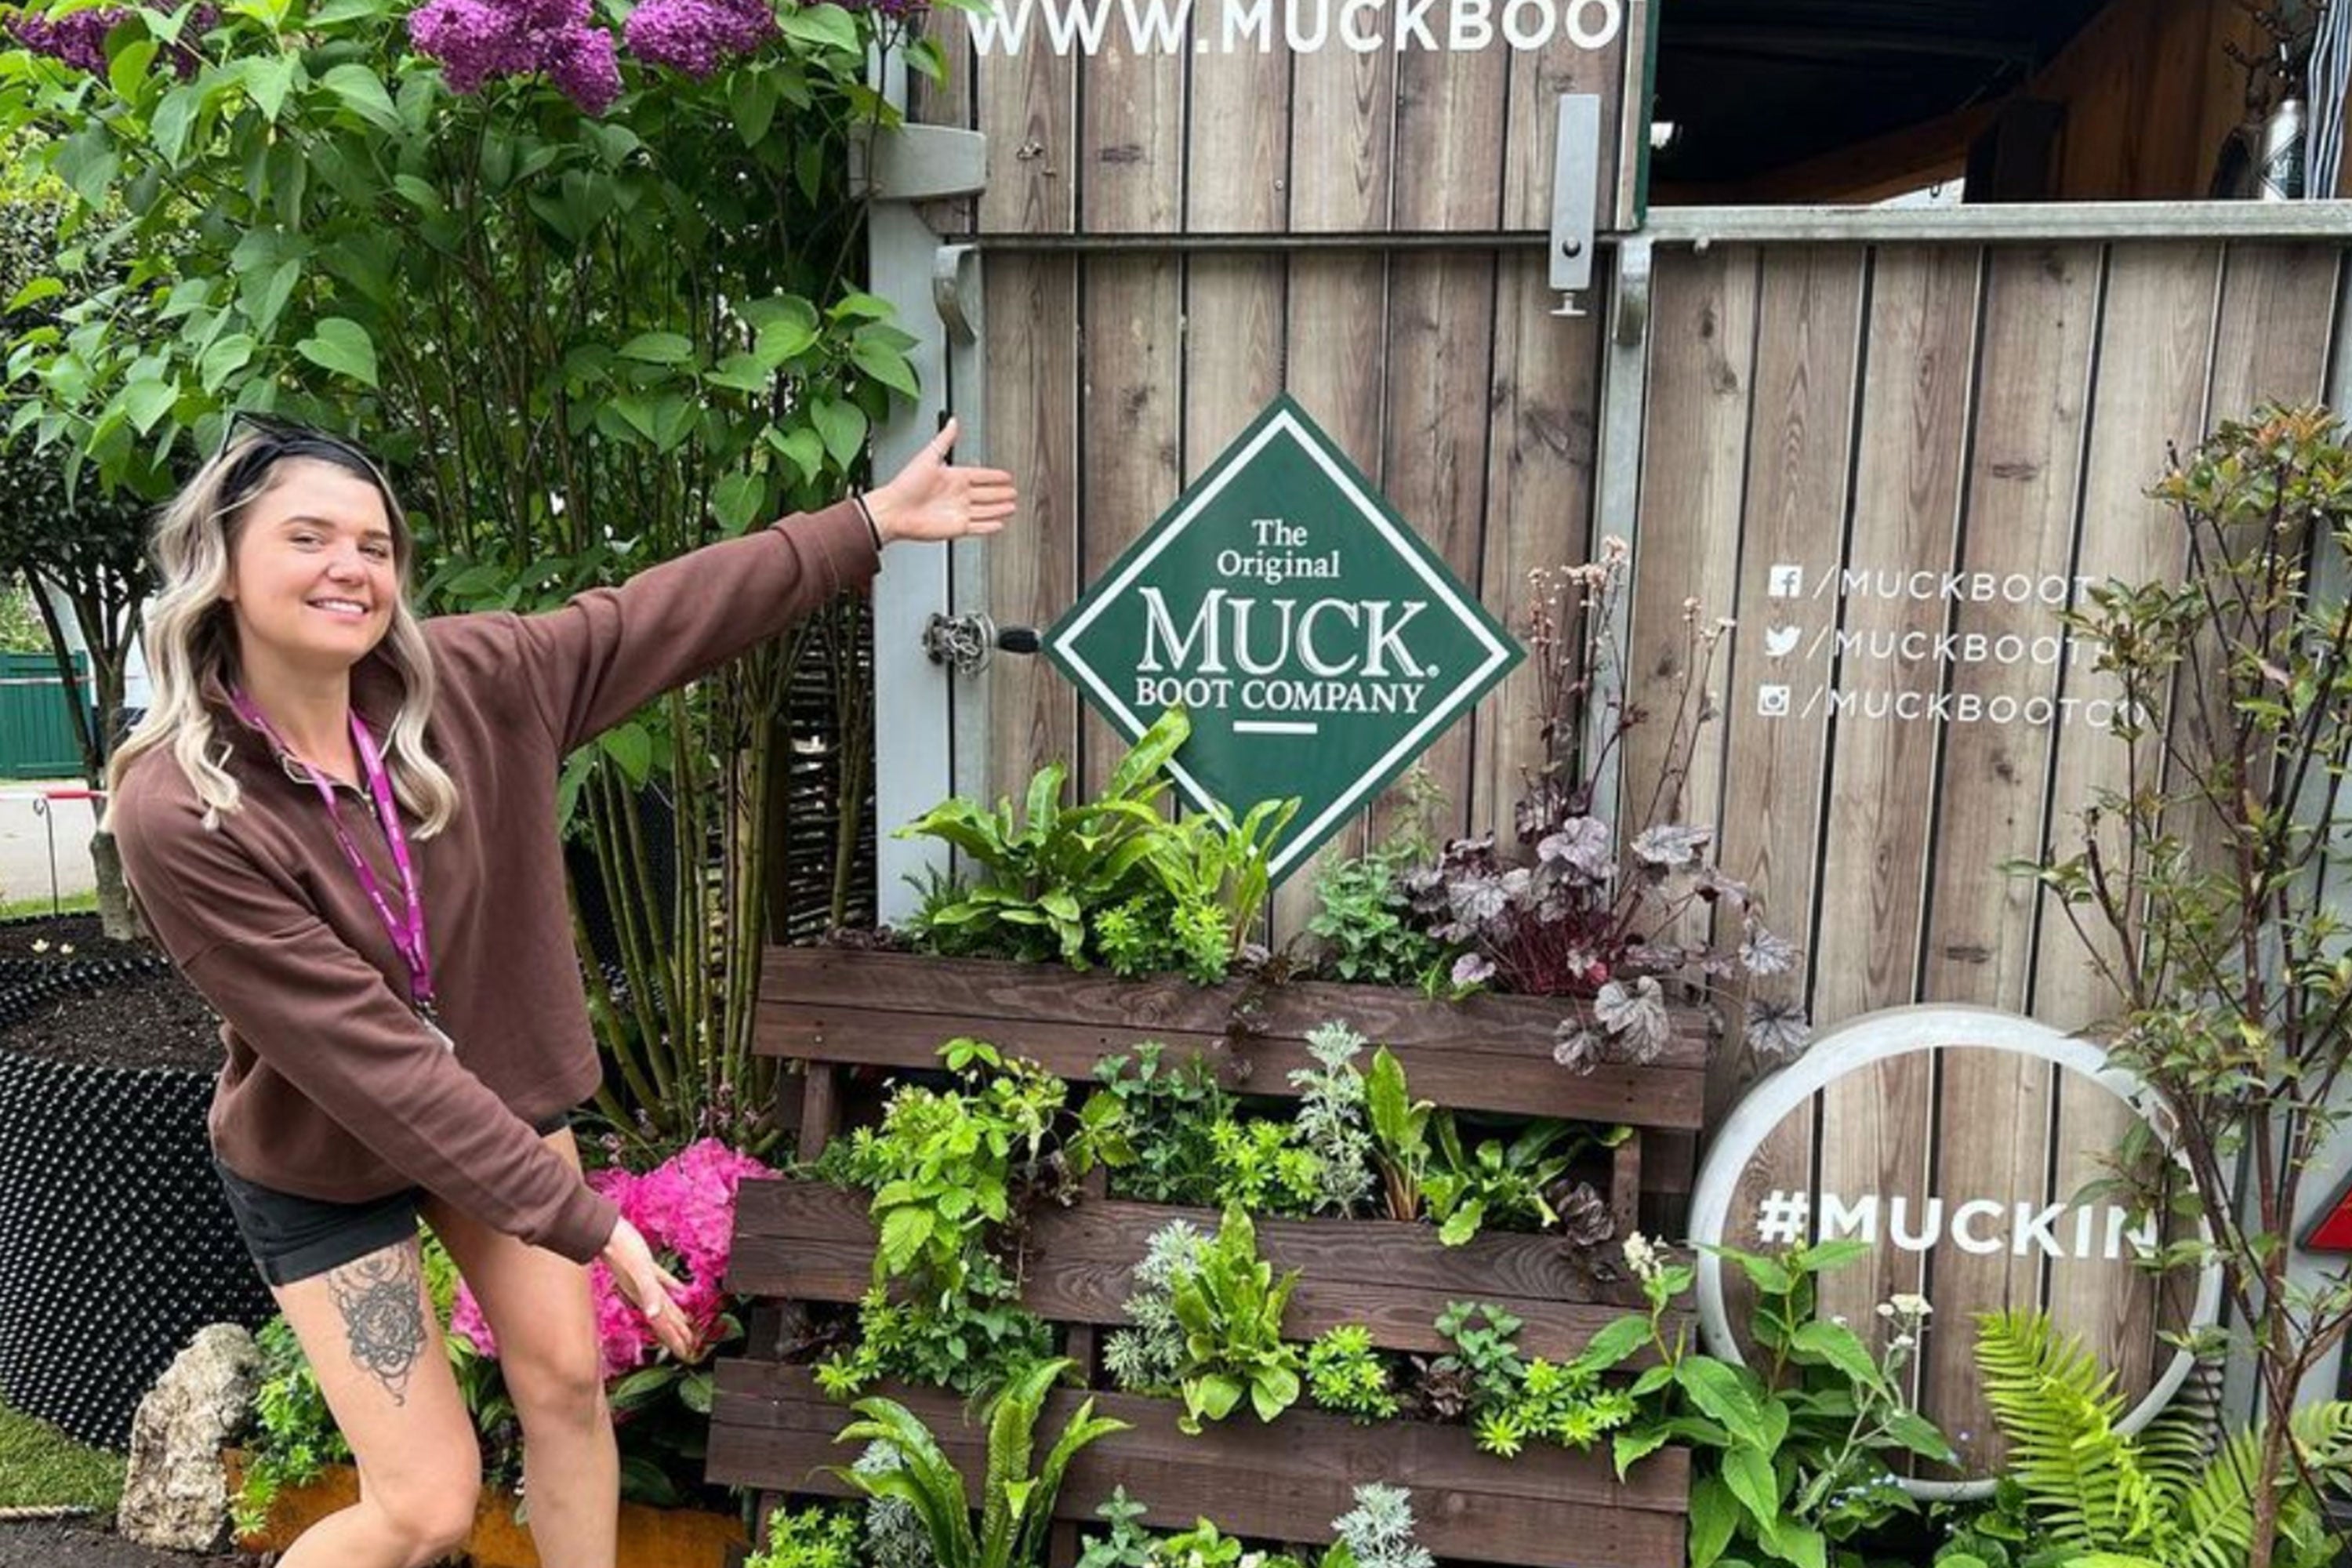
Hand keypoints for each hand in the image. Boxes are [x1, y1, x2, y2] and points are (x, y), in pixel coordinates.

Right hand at [600, 1216, 700, 1361]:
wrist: (603, 1231)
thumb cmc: (621, 1248)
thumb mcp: (639, 1270)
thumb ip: (648, 1293)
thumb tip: (654, 1315)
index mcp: (644, 1296)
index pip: (663, 1324)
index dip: (675, 1339)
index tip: (685, 1353)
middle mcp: (643, 1293)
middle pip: (664, 1319)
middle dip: (676, 1334)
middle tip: (688, 1348)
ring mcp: (643, 1280)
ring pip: (663, 1303)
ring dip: (675, 1316)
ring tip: (685, 1326)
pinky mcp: (645, 1265)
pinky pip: (662, 1282)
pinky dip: (672, 1287)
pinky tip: (680, 1289)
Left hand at [863, 417, 1015, 544]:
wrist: (894, 510)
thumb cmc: (905, 484)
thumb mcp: (928, 456)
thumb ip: (944, 440)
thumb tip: (953, 421)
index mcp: (953, 476)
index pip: (980, 476)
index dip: (994, 476)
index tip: (1007, 476)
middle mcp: (957, 494)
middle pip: (986, 493)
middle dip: (1001, 493)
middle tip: (1013, 492)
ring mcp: (958, 512)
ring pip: (985, 510)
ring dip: (999, 509)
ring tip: (1012, 507)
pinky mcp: (957, 528)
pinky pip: (978, 527)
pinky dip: (989, 526)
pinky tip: (999, 524)